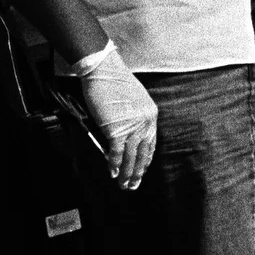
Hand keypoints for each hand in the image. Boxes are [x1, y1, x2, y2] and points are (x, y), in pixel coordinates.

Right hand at [72, 45, 157, 188]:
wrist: (103, 70)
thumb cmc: (113, 81)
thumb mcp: (131, 100)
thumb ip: (132, 118)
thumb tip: (123, 134)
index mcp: (151, 115)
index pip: (150, 144)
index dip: (145, 160)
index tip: (141, 170)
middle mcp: (145, 123)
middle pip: (142, 154)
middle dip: (138, 172)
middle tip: (134, 185)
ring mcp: (131, 126)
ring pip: (131, 157)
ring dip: (127, 174)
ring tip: (124, 185)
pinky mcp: (116, 129)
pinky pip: (116, 153)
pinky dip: (114, 164)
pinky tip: (113, 173)